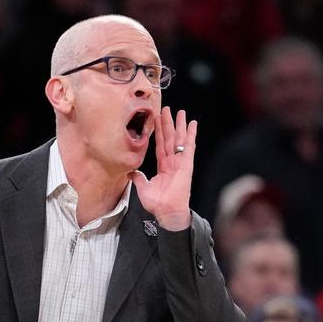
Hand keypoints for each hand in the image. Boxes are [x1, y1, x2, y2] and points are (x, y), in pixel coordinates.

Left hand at [129, 107, 195, 231]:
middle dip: (168, 123)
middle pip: (169, 138)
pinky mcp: (186, 163)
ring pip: (179, 139)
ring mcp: (180, 162)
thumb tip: (130, 172)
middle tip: (167, 109)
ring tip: (180, 112)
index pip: (160, 144)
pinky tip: (192, 124)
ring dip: (180, 125)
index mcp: (163, 166)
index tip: (157, 119)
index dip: (158, 132)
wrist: (167, 211)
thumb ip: (138, 178)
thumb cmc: (158, 204)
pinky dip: (191, 135)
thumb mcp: (143, 188)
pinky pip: (189, 146)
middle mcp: (172, 162)